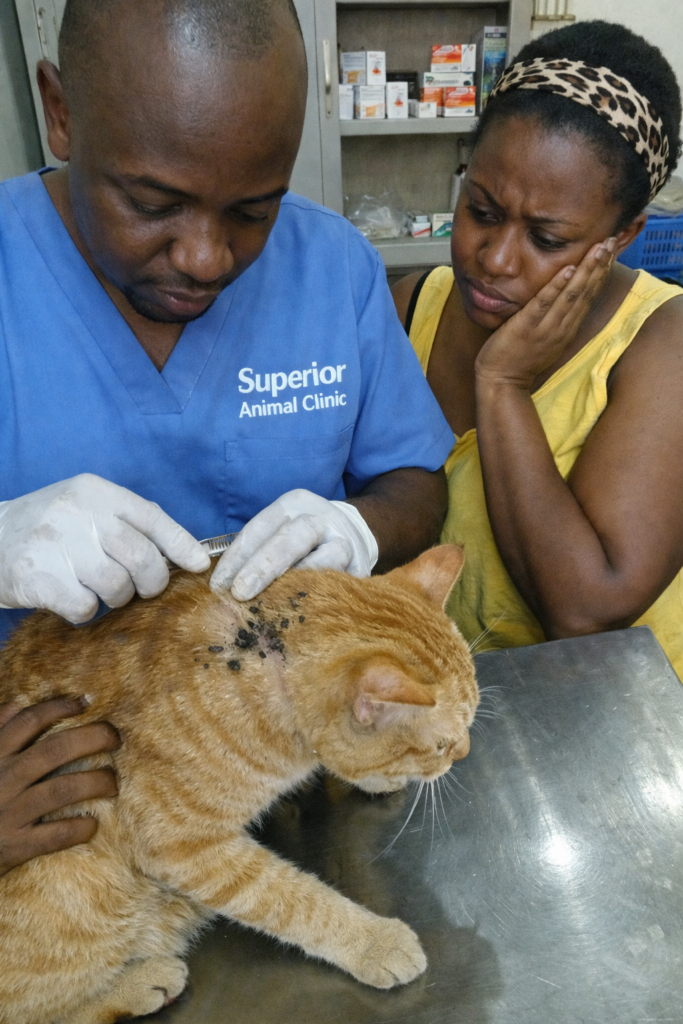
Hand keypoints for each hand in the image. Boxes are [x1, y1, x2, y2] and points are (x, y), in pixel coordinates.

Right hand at [0, 474, 209, 622]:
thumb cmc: (50, 530)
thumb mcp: (86, 509)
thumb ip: (129, 522)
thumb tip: (186, 551)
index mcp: (94, 491)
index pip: (151, 517)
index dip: (181, 544)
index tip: (199, 566)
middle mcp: (76, 512)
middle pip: (141, 557)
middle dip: (151, 582)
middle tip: (141, 588)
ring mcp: (55, 544)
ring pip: (117, 586)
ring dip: (116, 598)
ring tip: (98, 589)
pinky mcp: (37, 578)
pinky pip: (86, 608)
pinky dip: (85, 611)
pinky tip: (71, 597)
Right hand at [0, 698, 119, 875]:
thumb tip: (15, 705)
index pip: (28, 722)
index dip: (59, 708)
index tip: (87, 702)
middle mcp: (2, 780)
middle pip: (54, 750)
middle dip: (92, 739)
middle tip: (116, 738)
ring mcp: (8, 814)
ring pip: (61, 790)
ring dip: (95, 782)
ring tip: (112, 782)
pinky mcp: (14, 846)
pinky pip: (56, 835)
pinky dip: (79, 827)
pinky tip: (92, 824)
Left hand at [210, 488, 378, 600]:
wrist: (355, 534)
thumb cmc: (303, 539)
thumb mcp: (280, 530)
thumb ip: (255, 551)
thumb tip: (221, 587)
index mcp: (294, 504)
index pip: (260, 527)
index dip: (237, 556)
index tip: (219, 584)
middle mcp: (321, 518)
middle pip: (291, 537)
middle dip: (263, 566)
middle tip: (239, 593)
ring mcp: (345, 542)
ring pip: (325, 558)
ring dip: (296, 582)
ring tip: (270, 605)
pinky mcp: (360, 567)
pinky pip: (339, 582)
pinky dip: (319, 595)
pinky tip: (299, 611)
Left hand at [475, 237, 615, 388]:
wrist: (501, 383)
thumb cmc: (519, 358)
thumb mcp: (546, 338)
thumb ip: (556, 318)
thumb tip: (562, 295)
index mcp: (567, 328)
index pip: (590, 296)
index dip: (602, 272)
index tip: (611, 250)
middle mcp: (562, 328)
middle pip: (587, 292)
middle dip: (600, 266)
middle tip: (611, 240)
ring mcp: (546, 328)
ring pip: (572, 296)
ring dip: (586, 271)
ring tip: (598, 249)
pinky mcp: (526, 328)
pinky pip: (544, 304)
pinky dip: (556, 287)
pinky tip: (568, 270)